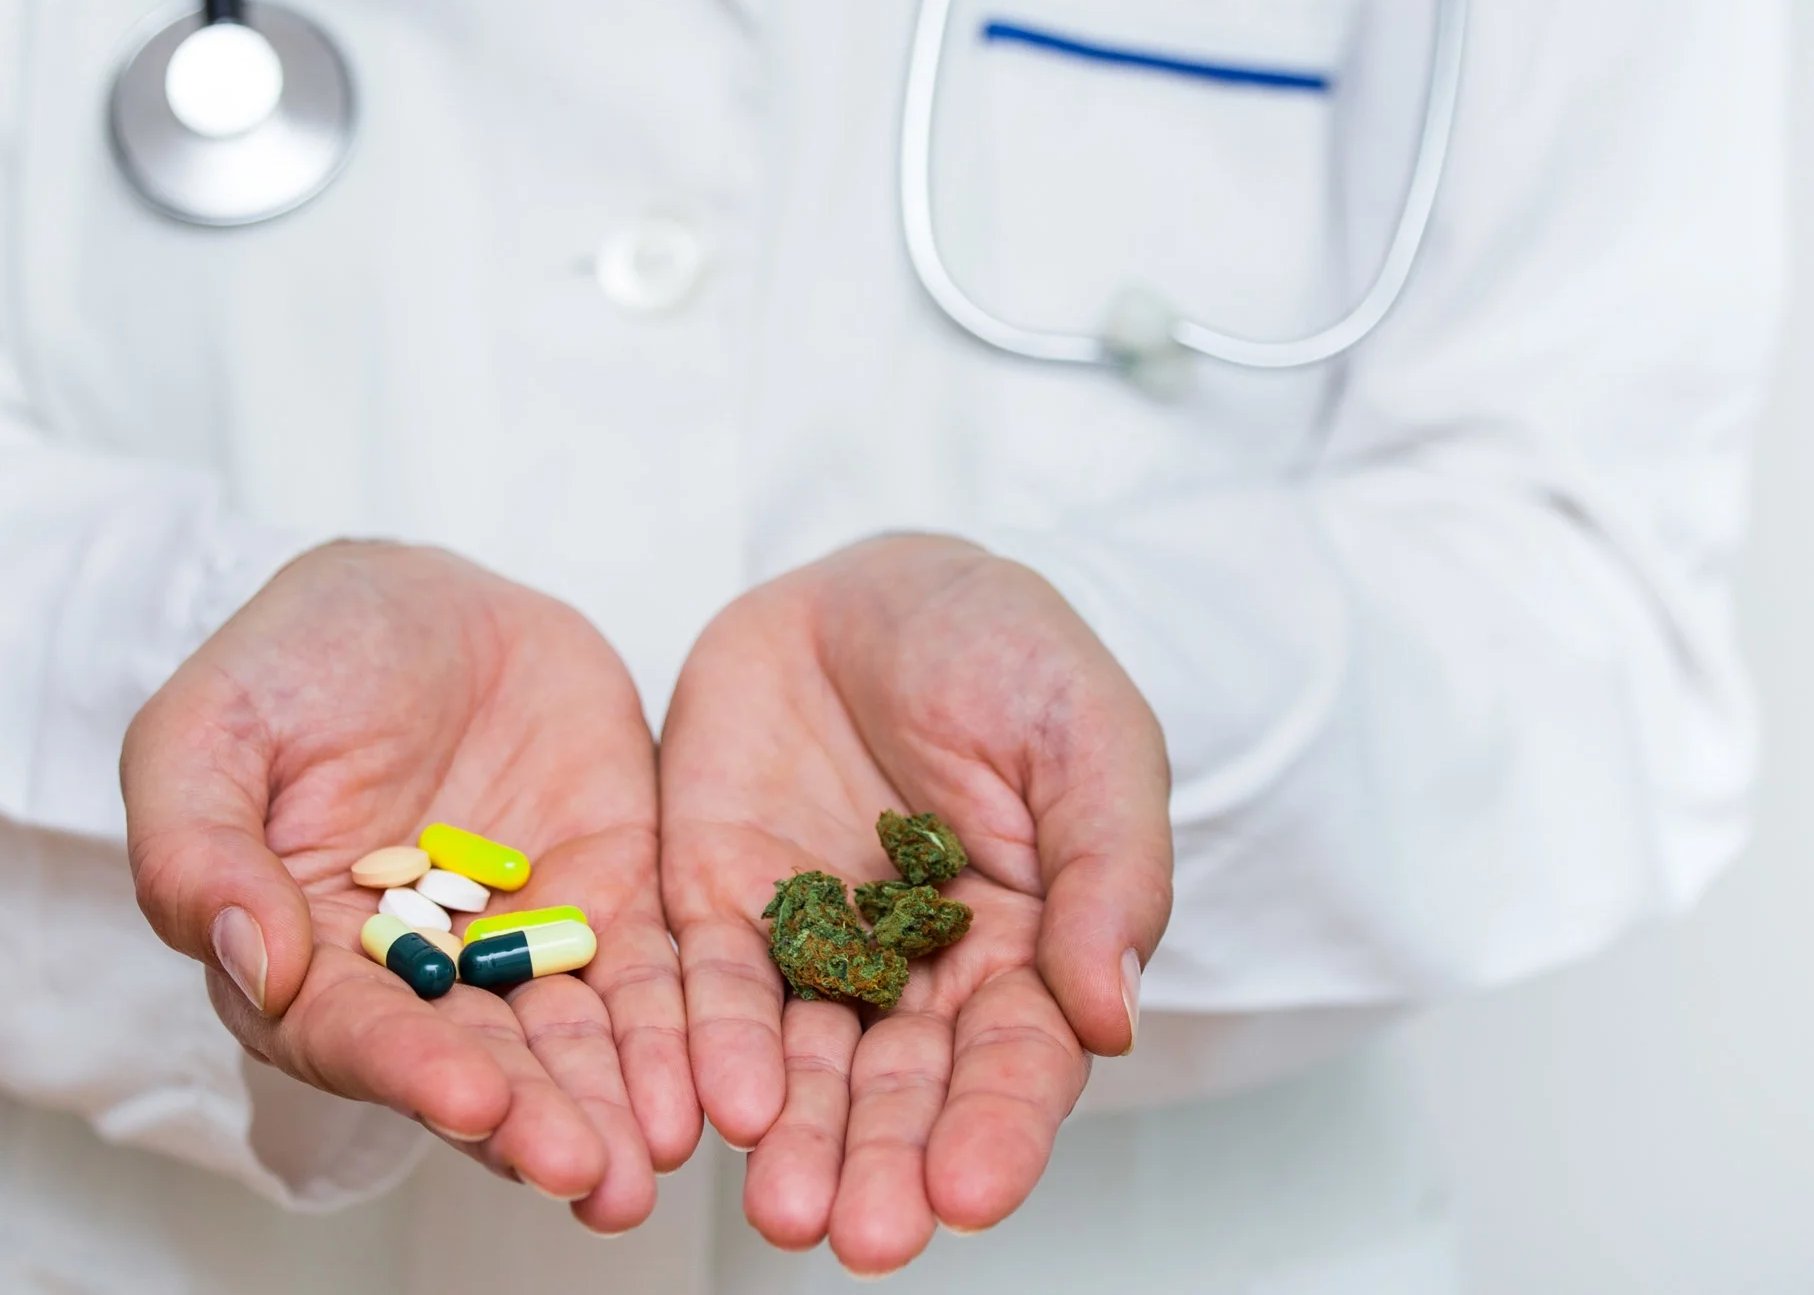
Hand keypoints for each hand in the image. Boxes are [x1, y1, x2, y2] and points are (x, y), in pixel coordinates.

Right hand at [124, 542, 696, 1229]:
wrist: (420, 597)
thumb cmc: (291, 661)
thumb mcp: (208, 727)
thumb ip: (199, 846)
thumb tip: (250, 961)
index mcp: (302, 958)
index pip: (353, 1033)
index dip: (410, 1069)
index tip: (472, 1099)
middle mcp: (417, 980)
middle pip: (476, 1064)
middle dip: (534, 1122)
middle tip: (593, 1174)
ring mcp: (520, 947)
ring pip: (572, 1042)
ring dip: (612, 1107)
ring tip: (653, 1162)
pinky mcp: (611, 903)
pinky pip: (652, 976)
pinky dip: (682, 1032)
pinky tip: (713, 1084)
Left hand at [660, 534, 1171, 1273]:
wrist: (872, 583)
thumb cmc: (1005, 652)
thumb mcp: (1088, 735)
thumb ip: (1107, 867)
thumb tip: (1110, 1015)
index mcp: (1023, 949)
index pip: (1014, 1062)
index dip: (996, 1130)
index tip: (973, 1196)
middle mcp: (914, 973)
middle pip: (898, 1089)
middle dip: (880, 1163)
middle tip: (860, 1235)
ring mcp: (810, 944)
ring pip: (798, 1062)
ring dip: (791, 1138)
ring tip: (782, 1209)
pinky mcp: (717, 902)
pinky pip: (703, 985)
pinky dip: (705, 1046)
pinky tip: (707, 1106)